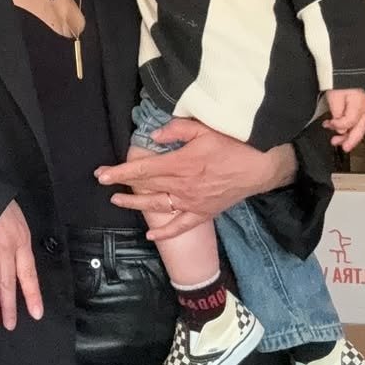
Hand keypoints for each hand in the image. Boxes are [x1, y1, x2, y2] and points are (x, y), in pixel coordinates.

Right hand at [0, 200, 42, 329]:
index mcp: (20, 240)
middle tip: (8, 324)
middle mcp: (5, 247)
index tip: (36, 314)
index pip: (29, 274)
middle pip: (8, 282)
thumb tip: (19, 264)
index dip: (33, 295)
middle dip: (9, 306)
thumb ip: (18, 242)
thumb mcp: (17, 219)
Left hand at [95, 119, 294, 241]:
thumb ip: (175, 130)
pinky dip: (166, 233)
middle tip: (103, 182)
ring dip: (135, 205)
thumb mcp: (202, 129)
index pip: (143, 169)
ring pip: (158, 206)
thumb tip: (153, 137)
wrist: (261, 166)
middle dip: (122, 185)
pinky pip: (181, 226)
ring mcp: (193, 202)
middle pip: (146, 186)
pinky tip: (151, 235)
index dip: (120, 172)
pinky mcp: (204, 213)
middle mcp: (182, 186)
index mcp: (180, 164)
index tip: (102, 174)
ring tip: (117, 201)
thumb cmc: (232, 144)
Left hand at [325, 89, 364, 152]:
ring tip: (336, 140)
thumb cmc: (338, 83)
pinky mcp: (360, 109)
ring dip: (347, 135)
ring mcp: (364, 109)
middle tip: (343, 148)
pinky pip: (356, 122)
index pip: (350, 123)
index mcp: (359, 106)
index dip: (339, 126)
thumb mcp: (334, 98)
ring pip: (359, 128)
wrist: (341, 73)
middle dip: (350, 140)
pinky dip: (347, 128)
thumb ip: (338, 115)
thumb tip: (340, 129)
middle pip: (360, 130)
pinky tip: (337, 129)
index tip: (329, 125)